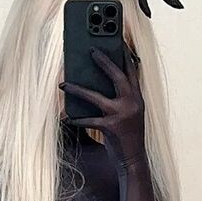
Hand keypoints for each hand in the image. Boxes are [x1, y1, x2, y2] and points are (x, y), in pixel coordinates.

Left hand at [59, 46, 146, 168]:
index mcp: (138, 99)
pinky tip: (66, 117)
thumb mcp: (130, 115)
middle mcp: (132, 104)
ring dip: (77, 90)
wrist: (133, 160)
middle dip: (104, 62)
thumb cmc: (128, 137)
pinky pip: (89, 120)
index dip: (126, 55)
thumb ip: (122, 100)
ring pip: (96, 97)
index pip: (133, 71)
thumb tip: (101, 85)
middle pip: (117, 76)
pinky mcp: (111, 127)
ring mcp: (122, 115)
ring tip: (63, 84)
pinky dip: (77, 119)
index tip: (120, 41)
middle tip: (91, 50)